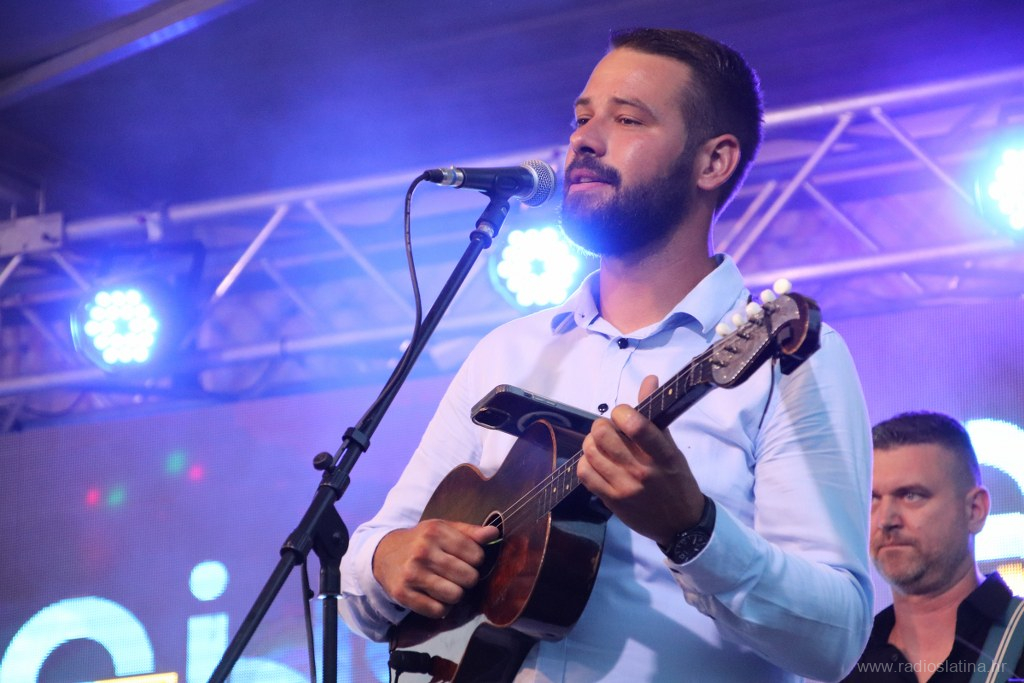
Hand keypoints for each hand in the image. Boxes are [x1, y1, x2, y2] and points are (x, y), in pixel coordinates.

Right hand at [372, 519, 498, 618]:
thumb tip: (494, 534)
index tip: (465, 559)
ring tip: (446, 586)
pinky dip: (441, 608)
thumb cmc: (421, 541)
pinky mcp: (403, 594)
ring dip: (455, 594)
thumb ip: (470, 532)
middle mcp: (423, 551)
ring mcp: (412, 574)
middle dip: (467, 579)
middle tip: (456, 575)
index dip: (476, 560)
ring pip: (455, 596)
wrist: (383, 554)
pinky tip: (435, 597)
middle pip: (469, 578)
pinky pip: (438, 611)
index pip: (477, 555)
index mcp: (436, 531)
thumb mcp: (443, 529)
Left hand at [577, 375, 704, 545]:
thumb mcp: (673, 449)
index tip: (623, 413)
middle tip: (609, 429)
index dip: (622, 412)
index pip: (637, 425)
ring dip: (592, 442)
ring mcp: (624, 488)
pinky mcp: (610, 501)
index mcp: (664, 455)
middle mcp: (643, 471)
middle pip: (604, 434)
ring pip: (590, 451)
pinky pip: (584, 473)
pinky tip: (596, 461)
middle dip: (603, 425)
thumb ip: (655, 416)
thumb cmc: (678, 482)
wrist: (681, 526)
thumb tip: (648, 379)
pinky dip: (585, 462)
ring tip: (601, 445)